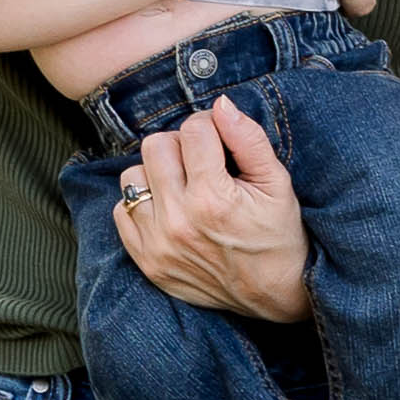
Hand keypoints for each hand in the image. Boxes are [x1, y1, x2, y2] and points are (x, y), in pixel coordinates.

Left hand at [115, 97, 315, 323]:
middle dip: (180, 146)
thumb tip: (220, 105)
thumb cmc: (278, 234)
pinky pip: (120, 211)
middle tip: (203, 163)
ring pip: (132, 175)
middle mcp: (178, 222)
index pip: (193, 130)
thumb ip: (248, 139)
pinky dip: (142, 203)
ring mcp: (157, 244)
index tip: (221, 142)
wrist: (275, 294)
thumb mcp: (277, 183)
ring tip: (184, 186)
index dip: (210, 128)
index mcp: (213, 199)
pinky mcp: (146, 261)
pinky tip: (170, 209)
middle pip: (155, 146)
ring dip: (156, 173)